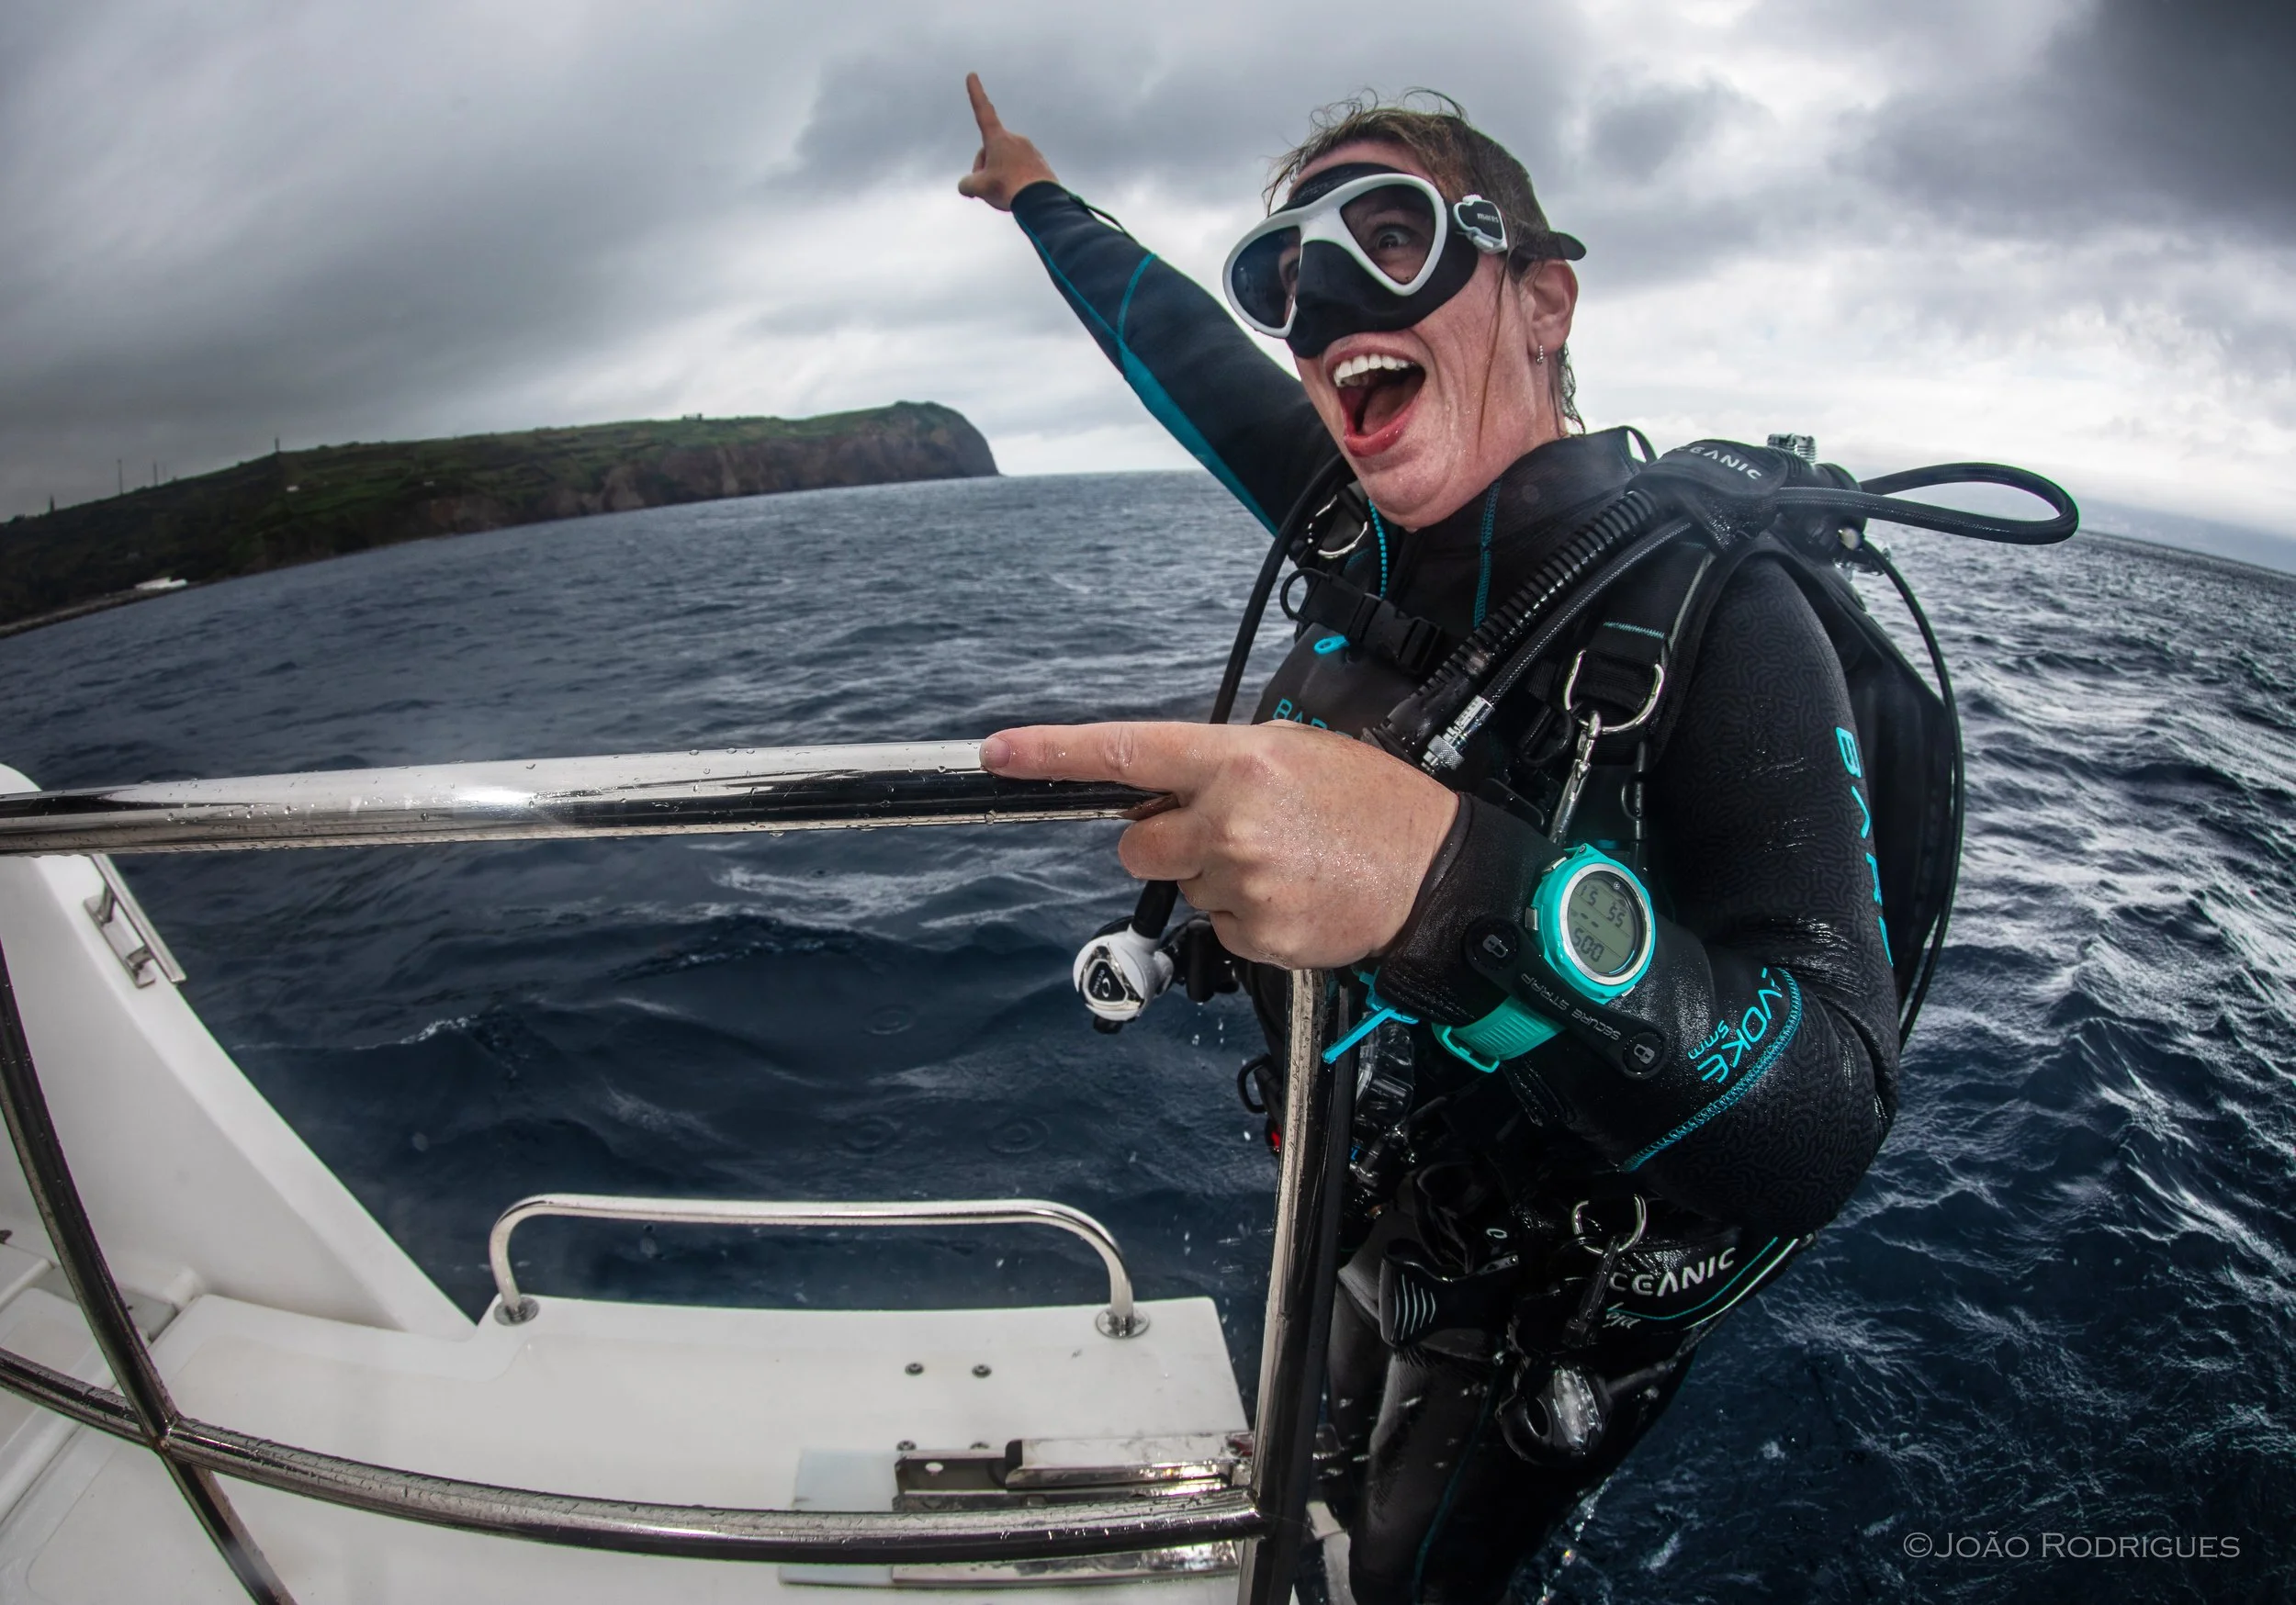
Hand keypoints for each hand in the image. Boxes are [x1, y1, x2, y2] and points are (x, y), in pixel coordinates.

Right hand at [957, 72, 1057, 210]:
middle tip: (991, 188)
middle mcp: (1015, 139)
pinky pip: (1020, 169)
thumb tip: (968, 186)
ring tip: (1008, 192)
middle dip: (985, 169)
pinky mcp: (1039, 162)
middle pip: (989, 153)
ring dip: (1000, 176)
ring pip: (1005, 162)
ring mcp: (1029, 149)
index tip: (972, 75)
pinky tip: (1019, 193)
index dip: (976, 93)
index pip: (983, 111)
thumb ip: (966, 184)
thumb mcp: (978, 188)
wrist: (1042, 200)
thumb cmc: (1008, 189)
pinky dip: (1015, 180)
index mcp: (998, 138)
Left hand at [981, 721, 1459, 969]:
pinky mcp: (1256, 934)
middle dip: (1164, 842)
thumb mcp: (1295, 751)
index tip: (999, 753)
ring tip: (1281, 861)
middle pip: (1136, 845)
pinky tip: (1291, 894)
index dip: (1053, 754)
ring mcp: (1241, 882)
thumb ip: (1218, 765)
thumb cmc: (1370, 805)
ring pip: (1179, 887)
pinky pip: (1215, 926)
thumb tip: (1155, 789)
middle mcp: (1230, 820)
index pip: (1125, 753)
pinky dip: (1245, 915)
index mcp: (1236, 761)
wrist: (1436, 872)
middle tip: (1227, 832)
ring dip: (1213, 877)